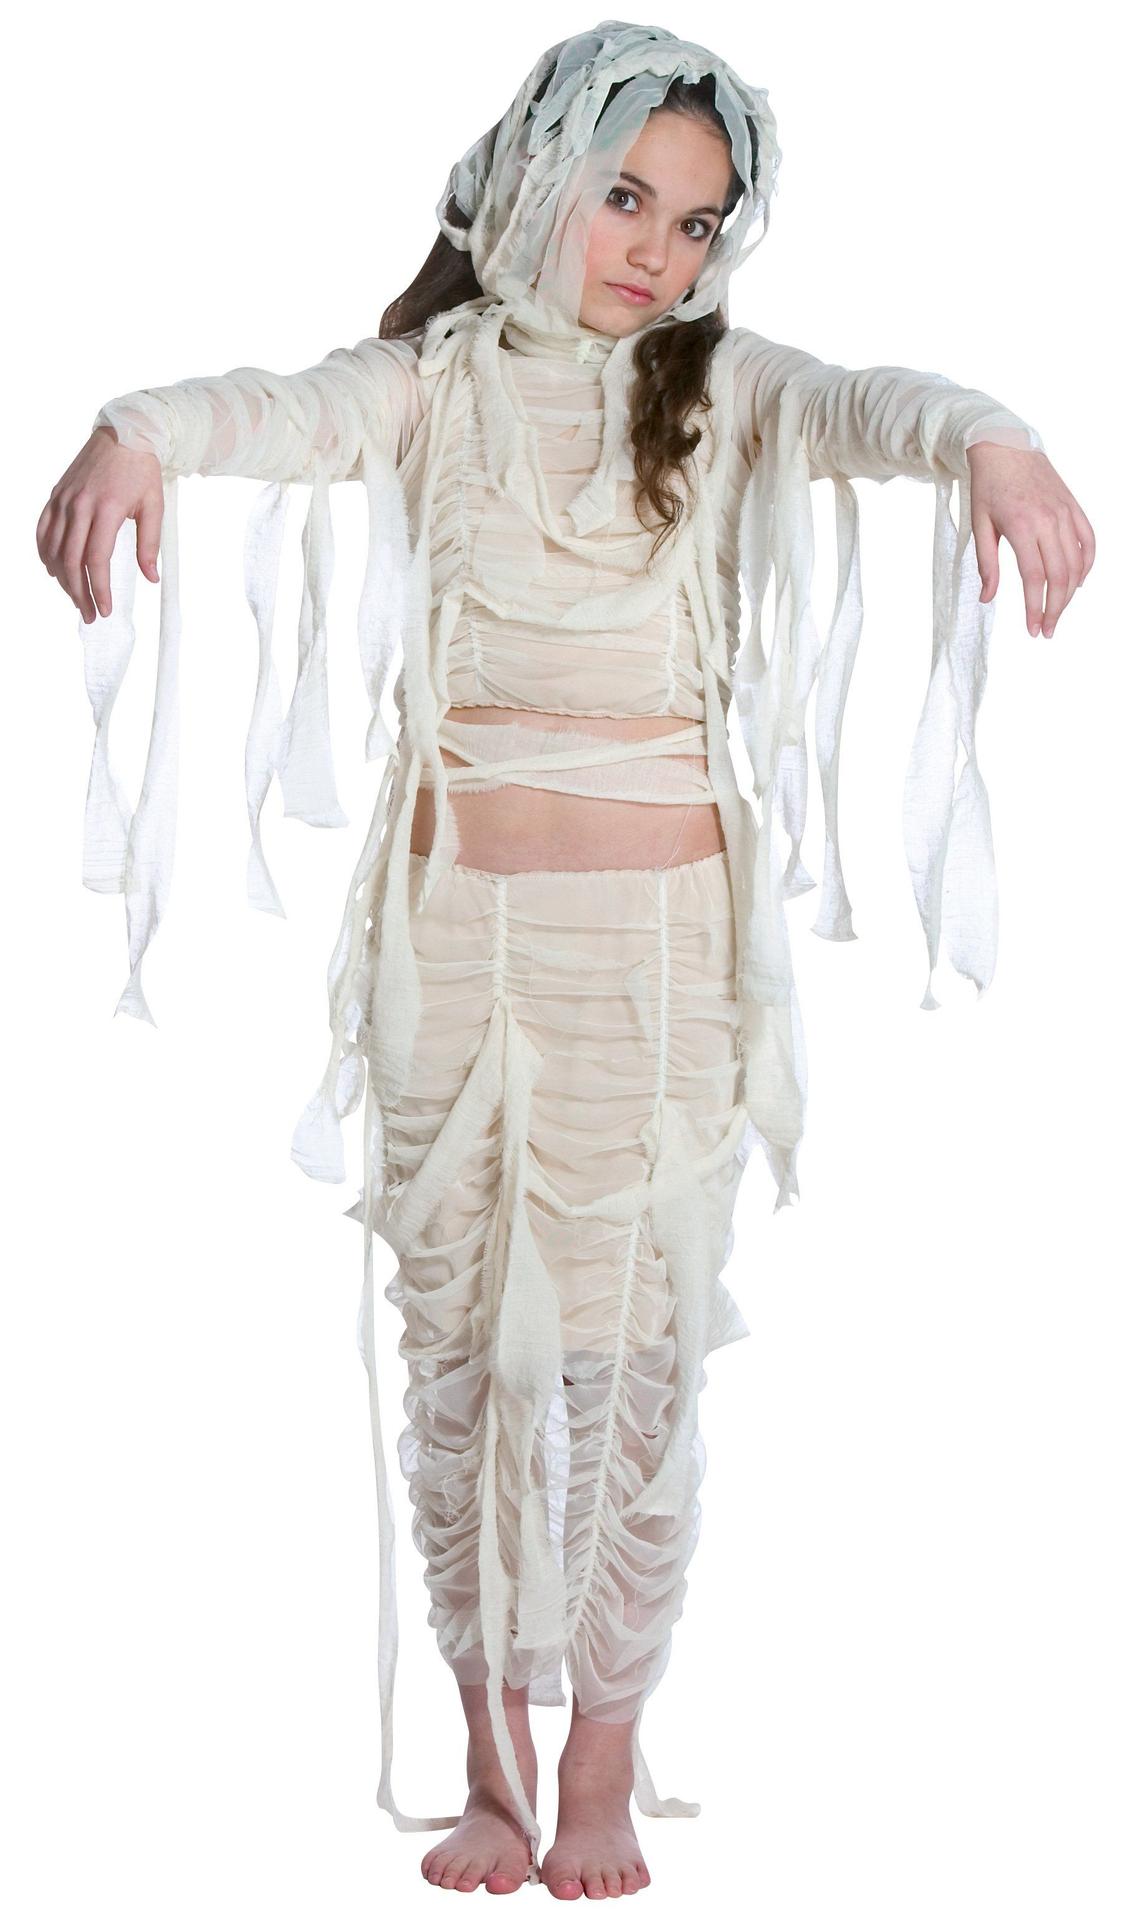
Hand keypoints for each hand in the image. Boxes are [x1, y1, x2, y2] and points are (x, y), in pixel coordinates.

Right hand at [36, 426, 162, 624]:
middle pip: (71, 560)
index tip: (104, 609)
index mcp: (105, 509)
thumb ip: (150, 545)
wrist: (124, 433)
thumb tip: (151, 578)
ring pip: (54, 549)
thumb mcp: (154, 507)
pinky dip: (46, 553)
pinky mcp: (56, 495)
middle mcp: (79, 505)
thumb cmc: (141, 470)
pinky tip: (55, 570)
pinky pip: (43, 530)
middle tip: (90, 614)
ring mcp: (64, 500)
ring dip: (62, 578)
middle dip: (79, 592)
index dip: (99, 588)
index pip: (96, 559)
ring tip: (76, 597)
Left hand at [966, 442, 1093, 637]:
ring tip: (1058, 612)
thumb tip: (988, 599)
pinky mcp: (1073, 507)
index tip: (1033, 629)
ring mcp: (1065, 513)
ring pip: (1077, 563)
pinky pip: (1088, 541)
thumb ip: (986, 564)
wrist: (1005, 446)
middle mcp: (1049, 521)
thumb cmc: (988, 486)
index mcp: (1022, 527)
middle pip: (1060, 576)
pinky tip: (1077, 583)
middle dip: (1055, 608)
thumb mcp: (980, 525)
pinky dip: (1087, 565)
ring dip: (1071, 593)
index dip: (1035, 608)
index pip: (1034, 578)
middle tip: (1046, 630)